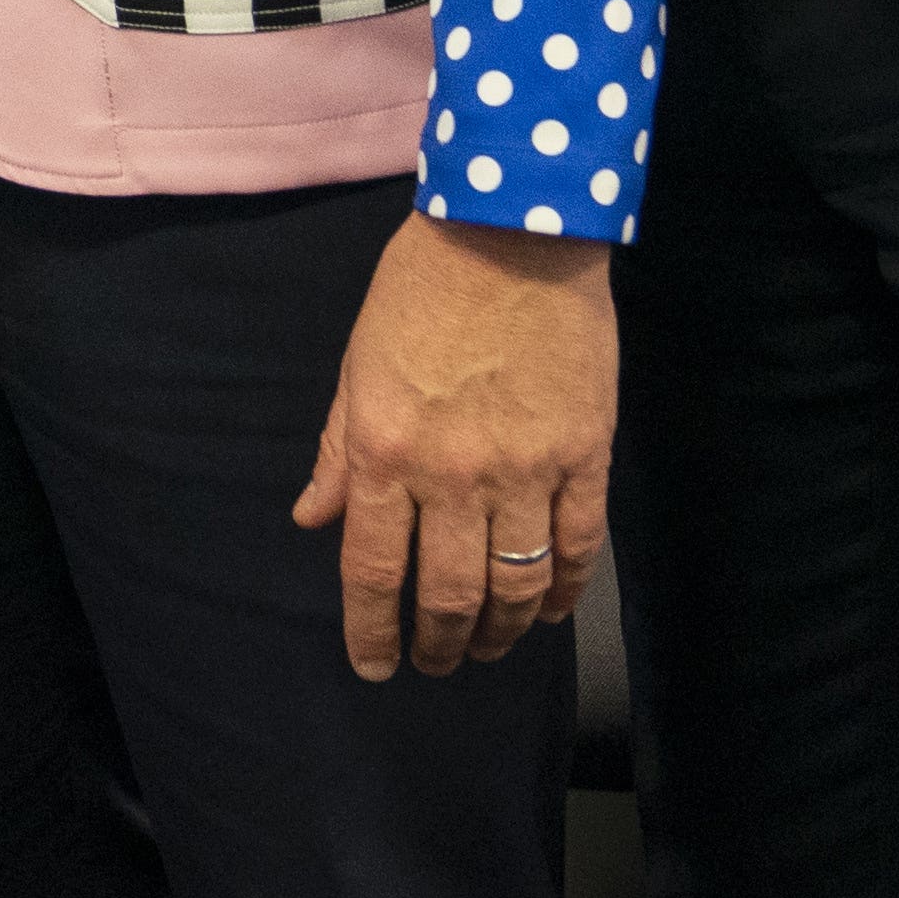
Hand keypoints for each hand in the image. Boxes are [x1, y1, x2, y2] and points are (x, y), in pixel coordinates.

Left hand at [292, 216, 613, 680]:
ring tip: (489, 648)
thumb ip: (339, 452)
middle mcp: (453, 474)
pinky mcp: (584, 455)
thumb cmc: (421, 290)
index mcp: (386, 451)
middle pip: (449, 593)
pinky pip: (578, 546)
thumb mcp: (358, 366)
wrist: (512, 231)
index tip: (375, 666)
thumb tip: (313, 519)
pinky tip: (549, 610)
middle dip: (439, 643)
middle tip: (436, 662)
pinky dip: (564, 591)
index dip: (373, 632)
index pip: (374, 571)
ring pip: (515, 584)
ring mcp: (526, 469)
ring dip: (500, 632)